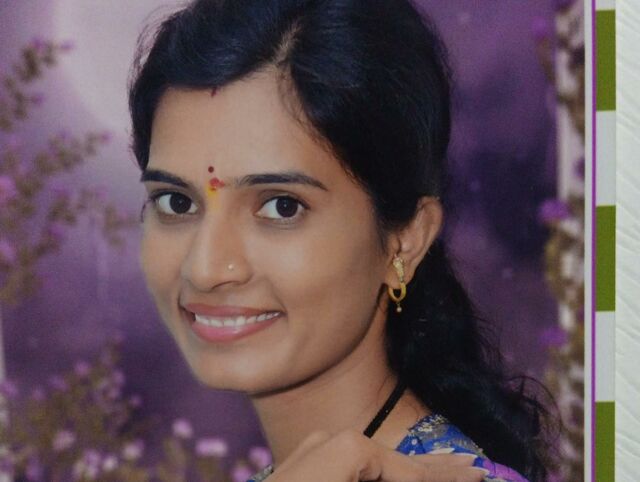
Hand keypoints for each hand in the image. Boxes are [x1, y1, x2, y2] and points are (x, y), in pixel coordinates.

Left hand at [268, 429, 488, 481]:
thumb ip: (403, 481)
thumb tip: (433, 478)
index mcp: (349, 448)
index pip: (413, 471)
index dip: (447, 477)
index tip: (483, 476)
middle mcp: (333, 440)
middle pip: (398, 463)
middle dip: (436, 471)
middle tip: (474, 469)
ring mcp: (317, 451)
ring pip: (376, 465)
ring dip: (409, 473)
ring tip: (448, 470)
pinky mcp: (307, 467)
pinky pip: (354, 470)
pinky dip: (379, 476)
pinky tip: (399, 475)